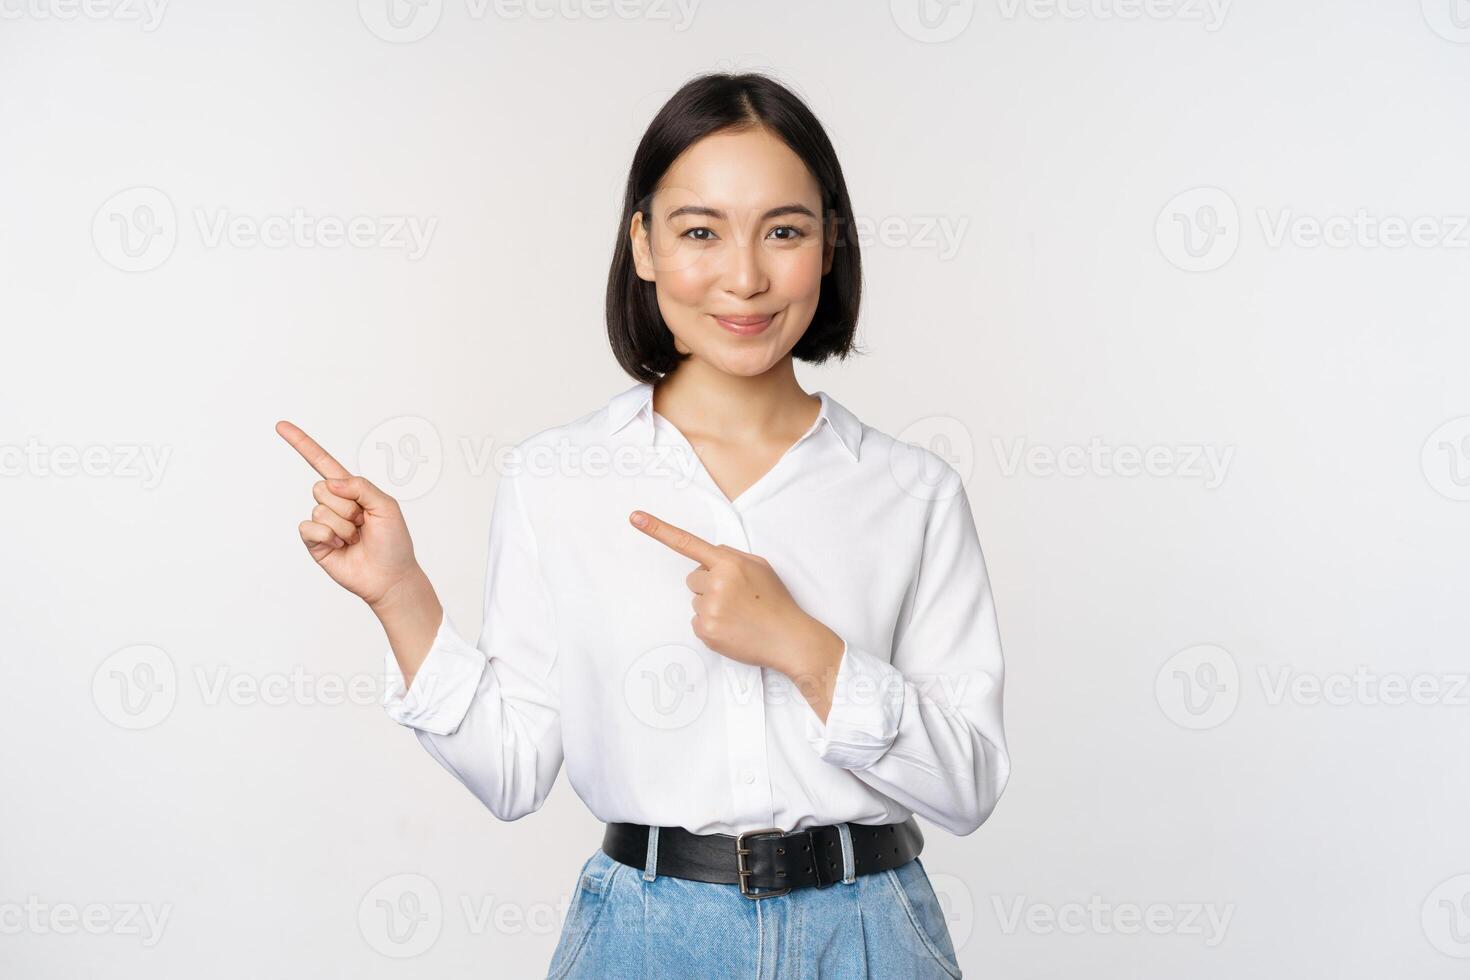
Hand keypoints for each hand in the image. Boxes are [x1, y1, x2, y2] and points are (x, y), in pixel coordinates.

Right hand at [277, 420, 423, 610]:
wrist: (389, 577)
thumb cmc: (393, 542)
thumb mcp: (386, 506)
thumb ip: (361, 486)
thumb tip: (330, 482)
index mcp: (352, 490)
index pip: (323, 462)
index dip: (302, 444)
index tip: (281, 426)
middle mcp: (334, 503)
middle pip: (322, 487)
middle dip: (347, 506)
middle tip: (363, 524)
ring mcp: (323, 523)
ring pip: (319, 509)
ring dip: (342, 526)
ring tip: (356, 539)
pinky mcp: (314, 542)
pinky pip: (308, 528)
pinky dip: (326, 536)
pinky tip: (340, 546)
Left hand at [628, 509, 841, 683]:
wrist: (788, 638)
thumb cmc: (775, 601)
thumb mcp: (759, 566)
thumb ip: (731, 556)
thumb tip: (708, 556)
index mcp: (729, 563)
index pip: (688, 543)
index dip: (658, 529)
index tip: (635, 518)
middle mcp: (716, 583)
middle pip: (693, 579)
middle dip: (709, 586)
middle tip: (736, 598)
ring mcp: (709, 608)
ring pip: (695, 601)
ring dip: (711, 606)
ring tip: (738, 614)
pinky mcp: (705, 631)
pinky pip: (696, 622)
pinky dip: (711, 625)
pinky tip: (732, 627)